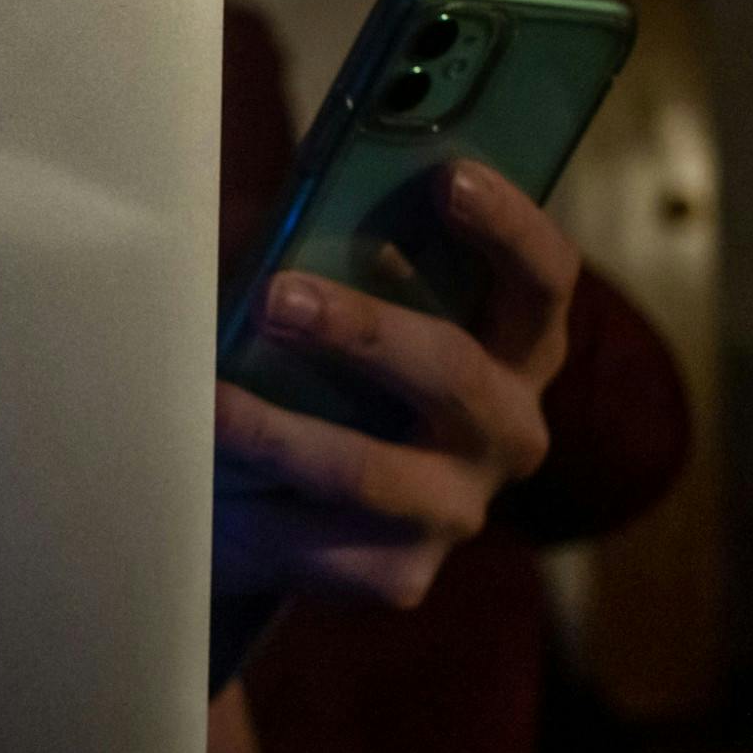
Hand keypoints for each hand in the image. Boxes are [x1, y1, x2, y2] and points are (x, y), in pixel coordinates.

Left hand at [213, 159, 578, 608]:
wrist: (276, 502)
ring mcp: (458, 508)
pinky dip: (254, 510)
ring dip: (283, 434)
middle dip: (361, 331)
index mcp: (512, 345)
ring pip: (374, 473)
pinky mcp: (400, 574)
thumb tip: (259, 216)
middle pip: (455, 372)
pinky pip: (322, 543)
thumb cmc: (309, 366)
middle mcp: (506, 427)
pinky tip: (209, 483)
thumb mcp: (320, 299)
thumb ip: (312, 247)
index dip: (509, 225)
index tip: (447, 177)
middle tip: (275, 296)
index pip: (543, 279)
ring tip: (211, 403)